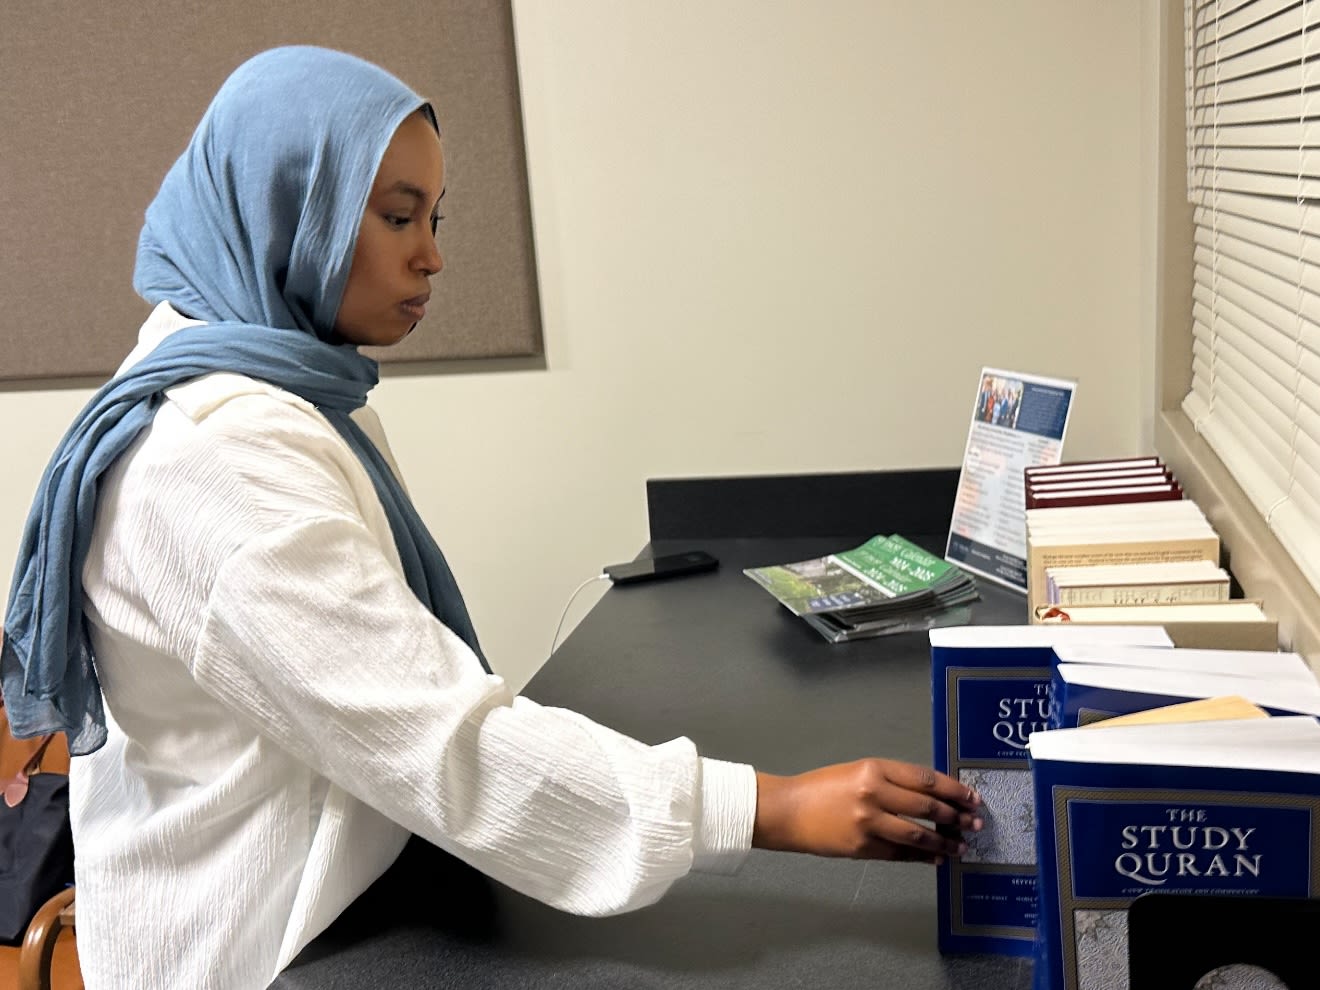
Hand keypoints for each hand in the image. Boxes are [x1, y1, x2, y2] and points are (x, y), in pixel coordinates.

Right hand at [751, 758, 981, 863]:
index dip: (953, 789)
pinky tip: (936, 858)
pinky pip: (901, 854)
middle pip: (927, 807)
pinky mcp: (863, 848)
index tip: (971, 797)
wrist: (788, 811)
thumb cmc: (822, 788)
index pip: (925, 779)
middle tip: (975, 822)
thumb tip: (931, 796)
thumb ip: (891, 781)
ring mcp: (869, 823)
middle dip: (956, 816)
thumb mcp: (857, 772)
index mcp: (874, 768)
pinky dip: (922, 857)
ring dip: (945, 841)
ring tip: (961, 845)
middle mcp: (874, 794)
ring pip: (919, 835)